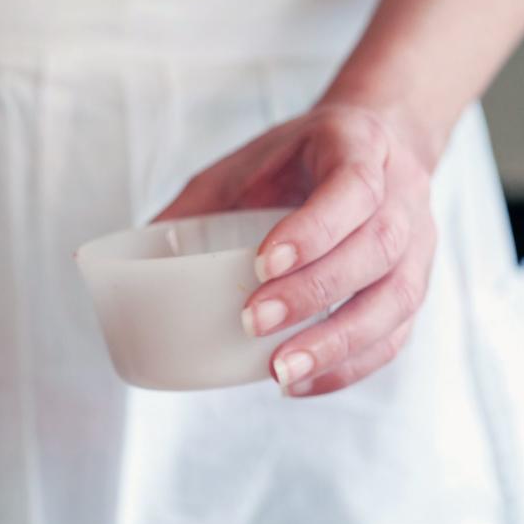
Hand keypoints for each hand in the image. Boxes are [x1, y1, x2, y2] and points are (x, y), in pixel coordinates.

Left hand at [156, 103, 436, 395]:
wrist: (378, 140)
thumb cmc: (297, 159)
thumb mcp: (243, 163)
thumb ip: (190, 205)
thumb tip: (106, 257)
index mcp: (360, 149)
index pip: (352, 189)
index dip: (314, 229)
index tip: (262, 263)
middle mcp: (401, 196)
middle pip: (376, 249)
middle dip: (314, 291)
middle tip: (255, 322)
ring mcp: (417, 244)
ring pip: (395, 299)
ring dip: (338, 342)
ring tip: (280, 372)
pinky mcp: (412, 285)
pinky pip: (395, 334)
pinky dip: (350, 365)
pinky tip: (301, 383)